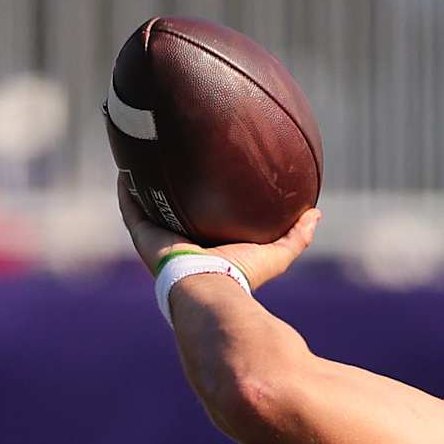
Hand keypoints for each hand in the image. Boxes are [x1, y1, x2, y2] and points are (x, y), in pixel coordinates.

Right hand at [116, 173, 319, 289]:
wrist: (212, 288)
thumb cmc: (243, 275)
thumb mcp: (277, 253)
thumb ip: (297, 235)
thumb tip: (316, 214)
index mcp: (208, 248)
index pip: (204, 222)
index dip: (203, 203)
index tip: (208, 179)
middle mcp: (182, 244)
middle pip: (173, 212)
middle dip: (170, 191)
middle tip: (172, 161)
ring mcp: (159, 240)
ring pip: (147, 207)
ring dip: (143, 184)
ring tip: (142, 155)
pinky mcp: (143, 237)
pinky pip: (131, 208)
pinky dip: (127, 190)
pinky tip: (126, 168)